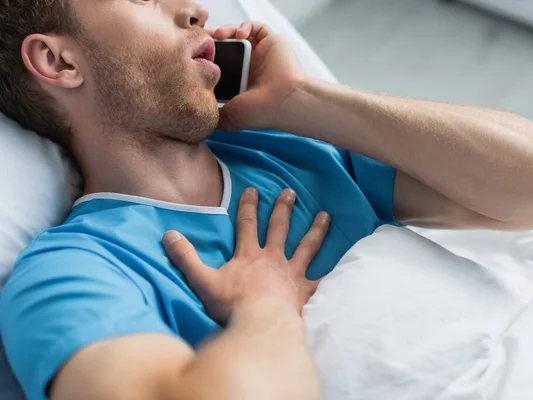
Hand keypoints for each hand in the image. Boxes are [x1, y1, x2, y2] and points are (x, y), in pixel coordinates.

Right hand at [162, 188, 330, 323]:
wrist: (260, 323)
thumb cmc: (232, 304)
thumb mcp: (202, 280)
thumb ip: (186, 257)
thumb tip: (168, 234)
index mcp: (249, 255)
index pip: (247, 223)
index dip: (249, 205)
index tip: (253, 189)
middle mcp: (273, 259)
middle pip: (279, 228)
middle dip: (284, 209)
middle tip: (290, 192)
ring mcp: (291, 274)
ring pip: (306, 246)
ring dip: (315, 230)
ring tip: (325, 215)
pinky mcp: (304, 291)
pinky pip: (321, 280)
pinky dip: (333, 273)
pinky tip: (346, 266)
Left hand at [209, 22, 305, 131]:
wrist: (284, 101)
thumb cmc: (261, 111)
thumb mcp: (231, 117)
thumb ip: (217, 115)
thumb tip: (205, 119)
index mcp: (241, 82)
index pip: (220, 64)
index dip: (207, 58)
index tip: (196, 55)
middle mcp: (251, 67)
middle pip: (227, 47)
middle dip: (213, 42)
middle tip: (203, 41)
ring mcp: (261, 54)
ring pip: (239, 35)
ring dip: (226, 31)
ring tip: (218, 35)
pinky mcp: (271, 42)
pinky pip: (256, 27)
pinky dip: (245, 26)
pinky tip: (239, 34)